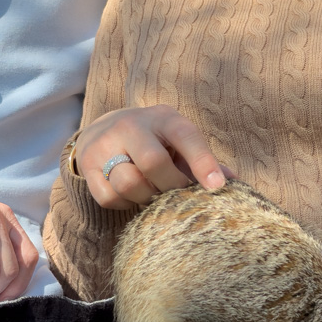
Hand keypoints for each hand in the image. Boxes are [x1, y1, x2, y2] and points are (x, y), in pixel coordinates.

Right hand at [73, 104, 227, 208]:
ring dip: (147, 197)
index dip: (203, 162)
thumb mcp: (178, 141)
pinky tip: (132, 195)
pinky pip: (109, 197)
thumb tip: (233, 183)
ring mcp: (105, 144)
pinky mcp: (87, 166)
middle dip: (170, 186)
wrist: (103, 129)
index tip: (217, 187)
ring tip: (153, 194)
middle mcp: (131, 126)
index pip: (186, 137)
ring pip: (129, 182)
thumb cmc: (155, 140)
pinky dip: (125, 203)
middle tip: (177, 195)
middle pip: (153, 162)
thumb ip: (203, 161)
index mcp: (163, 118)